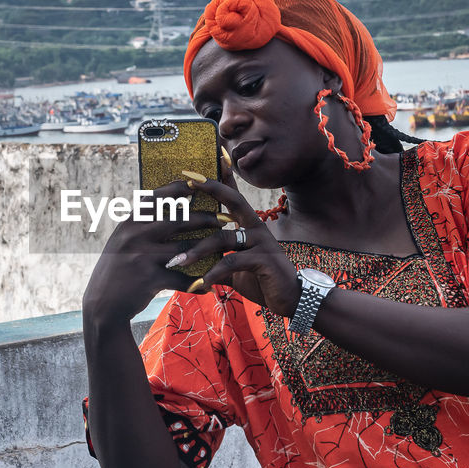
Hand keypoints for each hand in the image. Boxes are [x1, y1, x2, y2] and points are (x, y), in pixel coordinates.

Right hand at [83, 179, 226, 322]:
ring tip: (224, 244)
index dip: (181, 189)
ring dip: (209, 246)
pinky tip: (208, 286)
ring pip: (186, 248)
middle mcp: (135, 235)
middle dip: (207, 217)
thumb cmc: (117, 268)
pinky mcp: (151, 279)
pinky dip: (197, 284)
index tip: (200, 185)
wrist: (102, 304)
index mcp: (130, 221)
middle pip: (180, 220)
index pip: (158, 197)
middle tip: (225, 217)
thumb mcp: (123, 239)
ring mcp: (143, 256)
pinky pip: (181, 279)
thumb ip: (141, 222)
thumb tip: (167, 201)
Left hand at [169, 172, 300, 317]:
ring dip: (197, 251)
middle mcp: (257, 227)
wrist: (292, 299)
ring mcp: (262, 241)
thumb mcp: (236, 271)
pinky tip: (201, 283)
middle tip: (188, 180)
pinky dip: (213, 273)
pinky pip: (232, 261)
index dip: (218, 181)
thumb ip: (217, 264)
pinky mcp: (264, 259)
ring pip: (222, 238)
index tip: (198, 169)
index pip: (233, 197)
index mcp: (249, 225)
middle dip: (211, 188)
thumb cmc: (264, 282)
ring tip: (177, 262)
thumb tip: (192, 268)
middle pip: (233, 200)